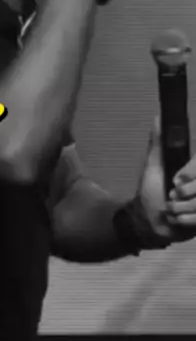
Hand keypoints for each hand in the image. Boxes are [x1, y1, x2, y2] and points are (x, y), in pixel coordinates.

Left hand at [138, 116, 195, 241]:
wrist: (149, 222)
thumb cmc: (151, 191)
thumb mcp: (154, 166)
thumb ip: (159, 144)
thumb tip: (158, 118)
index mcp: (195, 169)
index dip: (191, 171)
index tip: (176, 179)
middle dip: (184, 193)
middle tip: (171, 195)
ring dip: (181, 208)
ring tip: (171, 208)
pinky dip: (185, 220)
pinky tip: (177, 219)